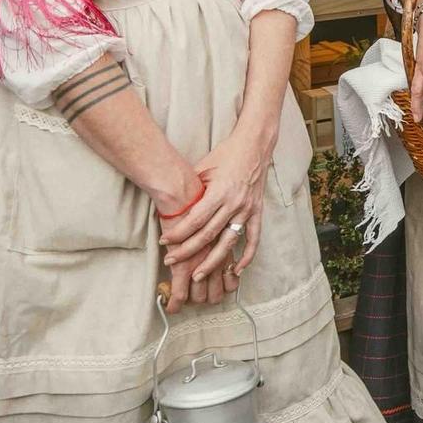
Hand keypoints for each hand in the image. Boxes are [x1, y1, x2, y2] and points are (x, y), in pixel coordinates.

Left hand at [161, 125, 272, 308]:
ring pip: (228, 242)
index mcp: (219, 191)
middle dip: (187, 251)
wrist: (254, 145)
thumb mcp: (204, 168)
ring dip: (213, 262)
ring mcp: (247, 209)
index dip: (178, 234)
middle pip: (208, 235)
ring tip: (198, 276)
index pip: (195, 220)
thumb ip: (193, 192)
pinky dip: (247, 256)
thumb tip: (174, 210)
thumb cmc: (225, 154)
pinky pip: (253, 239)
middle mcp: (234, 203)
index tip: (164, 243)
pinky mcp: (257, 211)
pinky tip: (236, 271)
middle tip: (171, 262)